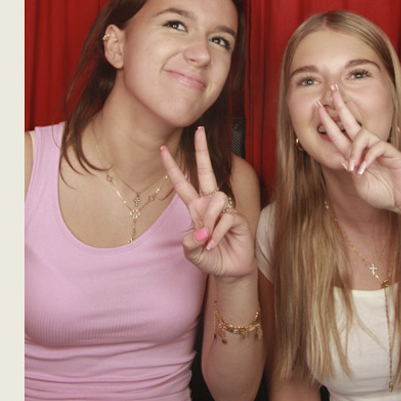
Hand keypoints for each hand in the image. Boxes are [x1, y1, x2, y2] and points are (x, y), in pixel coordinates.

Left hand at [162, 128, 254, 279]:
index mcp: (195, 208)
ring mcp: (225, 209)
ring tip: (207, 239)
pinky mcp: (237, 218)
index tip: (162, 150)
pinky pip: (225, 218)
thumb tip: (196, 233)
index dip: (172, 168)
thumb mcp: (192, 254)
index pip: (182, 184)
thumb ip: (189, 245)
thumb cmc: (210, 258)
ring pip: (215, 199)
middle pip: (206, 172)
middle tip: (200, 130)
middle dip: (202, 151)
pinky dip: (217, 234)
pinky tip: (215, 244)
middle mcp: (210, 204)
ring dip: (208, 221)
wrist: (230, 270)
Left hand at [317, 86, 400, 214]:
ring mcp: (378, 148)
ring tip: (353, 167)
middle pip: (351, 122)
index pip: (339, 136)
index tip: (318, 109)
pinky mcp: (391, 152)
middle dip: (341, 107)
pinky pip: (377, 147)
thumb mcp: (360, 185)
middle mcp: (366, 147)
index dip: (328, 123)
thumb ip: (350, 171)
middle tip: (332, 91)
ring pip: (362, 135)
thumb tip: (341, 157)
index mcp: (355, 154)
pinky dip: (367, 158)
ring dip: (354, 149)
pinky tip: (363, 169)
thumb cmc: (381, 193)